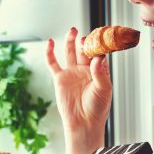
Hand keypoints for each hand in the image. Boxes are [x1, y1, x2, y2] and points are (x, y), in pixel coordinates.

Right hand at [46, 27, 112, 153]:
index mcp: (98, 71)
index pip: (98, 53)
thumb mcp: (103, 90)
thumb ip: (101, 73)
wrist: (83, 123)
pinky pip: (53, 62)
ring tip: (73, 30)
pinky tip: (50, 42)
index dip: (98, 45)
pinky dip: (50, 52)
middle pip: (84, 50)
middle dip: (85, 41)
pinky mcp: (60, 78)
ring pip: (70, 52)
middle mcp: (85, 69)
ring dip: (71, 40)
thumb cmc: (97, 108)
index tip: (99, 37)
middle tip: (85, 36)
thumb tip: (98, 57)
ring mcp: (72, 72)